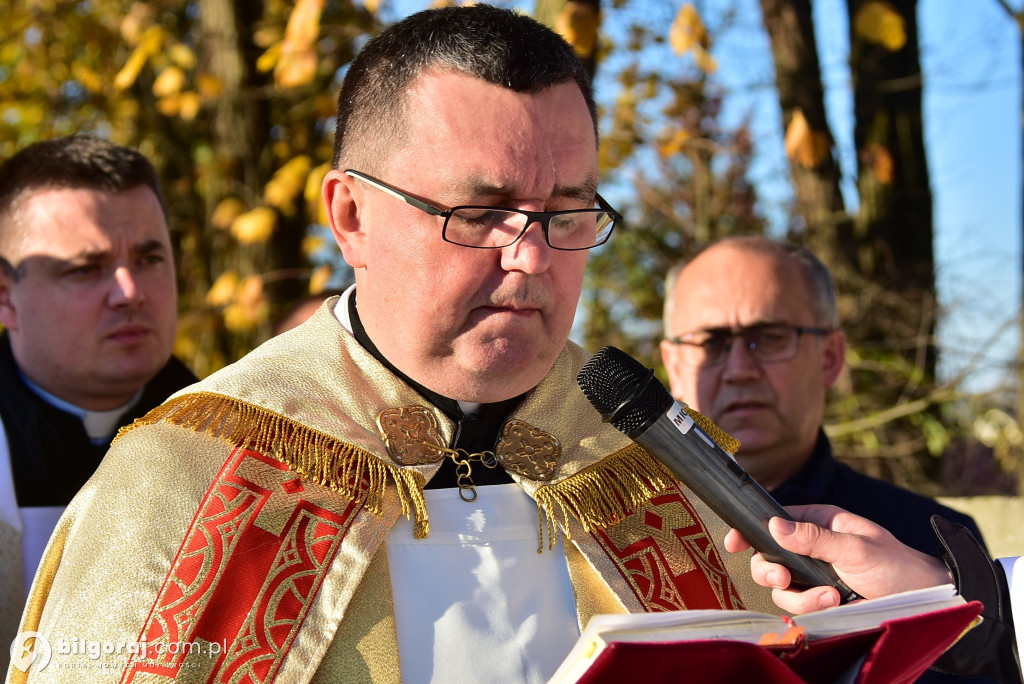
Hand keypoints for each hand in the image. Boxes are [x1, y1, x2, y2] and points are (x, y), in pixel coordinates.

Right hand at [724, 504, 952, 613]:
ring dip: (799, 594)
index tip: (734, 542)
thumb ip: (814, 538)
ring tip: (828, 595)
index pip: (774, 520)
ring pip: (780, 585)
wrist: (921, 601)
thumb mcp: (855, 546)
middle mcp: (810, 547)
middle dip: (769, 568)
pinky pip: (796, 605)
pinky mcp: (818, 600)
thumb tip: (774, 525)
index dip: (751, 529)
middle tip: (783, 577)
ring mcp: (812, 575)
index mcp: (817, 522)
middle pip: (767, 555)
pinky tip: (833, 602)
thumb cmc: (895, 564)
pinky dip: (810, 607)